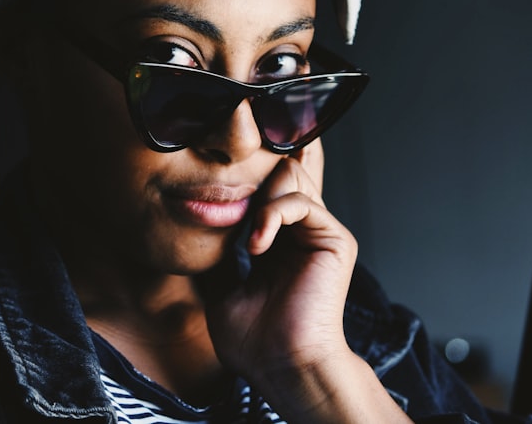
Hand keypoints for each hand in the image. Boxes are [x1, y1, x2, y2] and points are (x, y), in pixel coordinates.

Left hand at [204, 138, 354, 376]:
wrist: (280, 366)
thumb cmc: (253, 341)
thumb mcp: (221, 287)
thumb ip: (218, 255)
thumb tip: (196, 228)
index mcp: (277, 240)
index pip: (265, 187)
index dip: (244, 173)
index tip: (215, 166)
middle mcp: (301, 231)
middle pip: (280, 169)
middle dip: (251, 177)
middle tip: (231, 202)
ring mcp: (319, 232)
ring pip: (289, 175)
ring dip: (259, 199)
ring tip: (249, 239)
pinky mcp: (335, 239)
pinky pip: (300, 202)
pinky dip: (272, 215)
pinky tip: (257, 245)